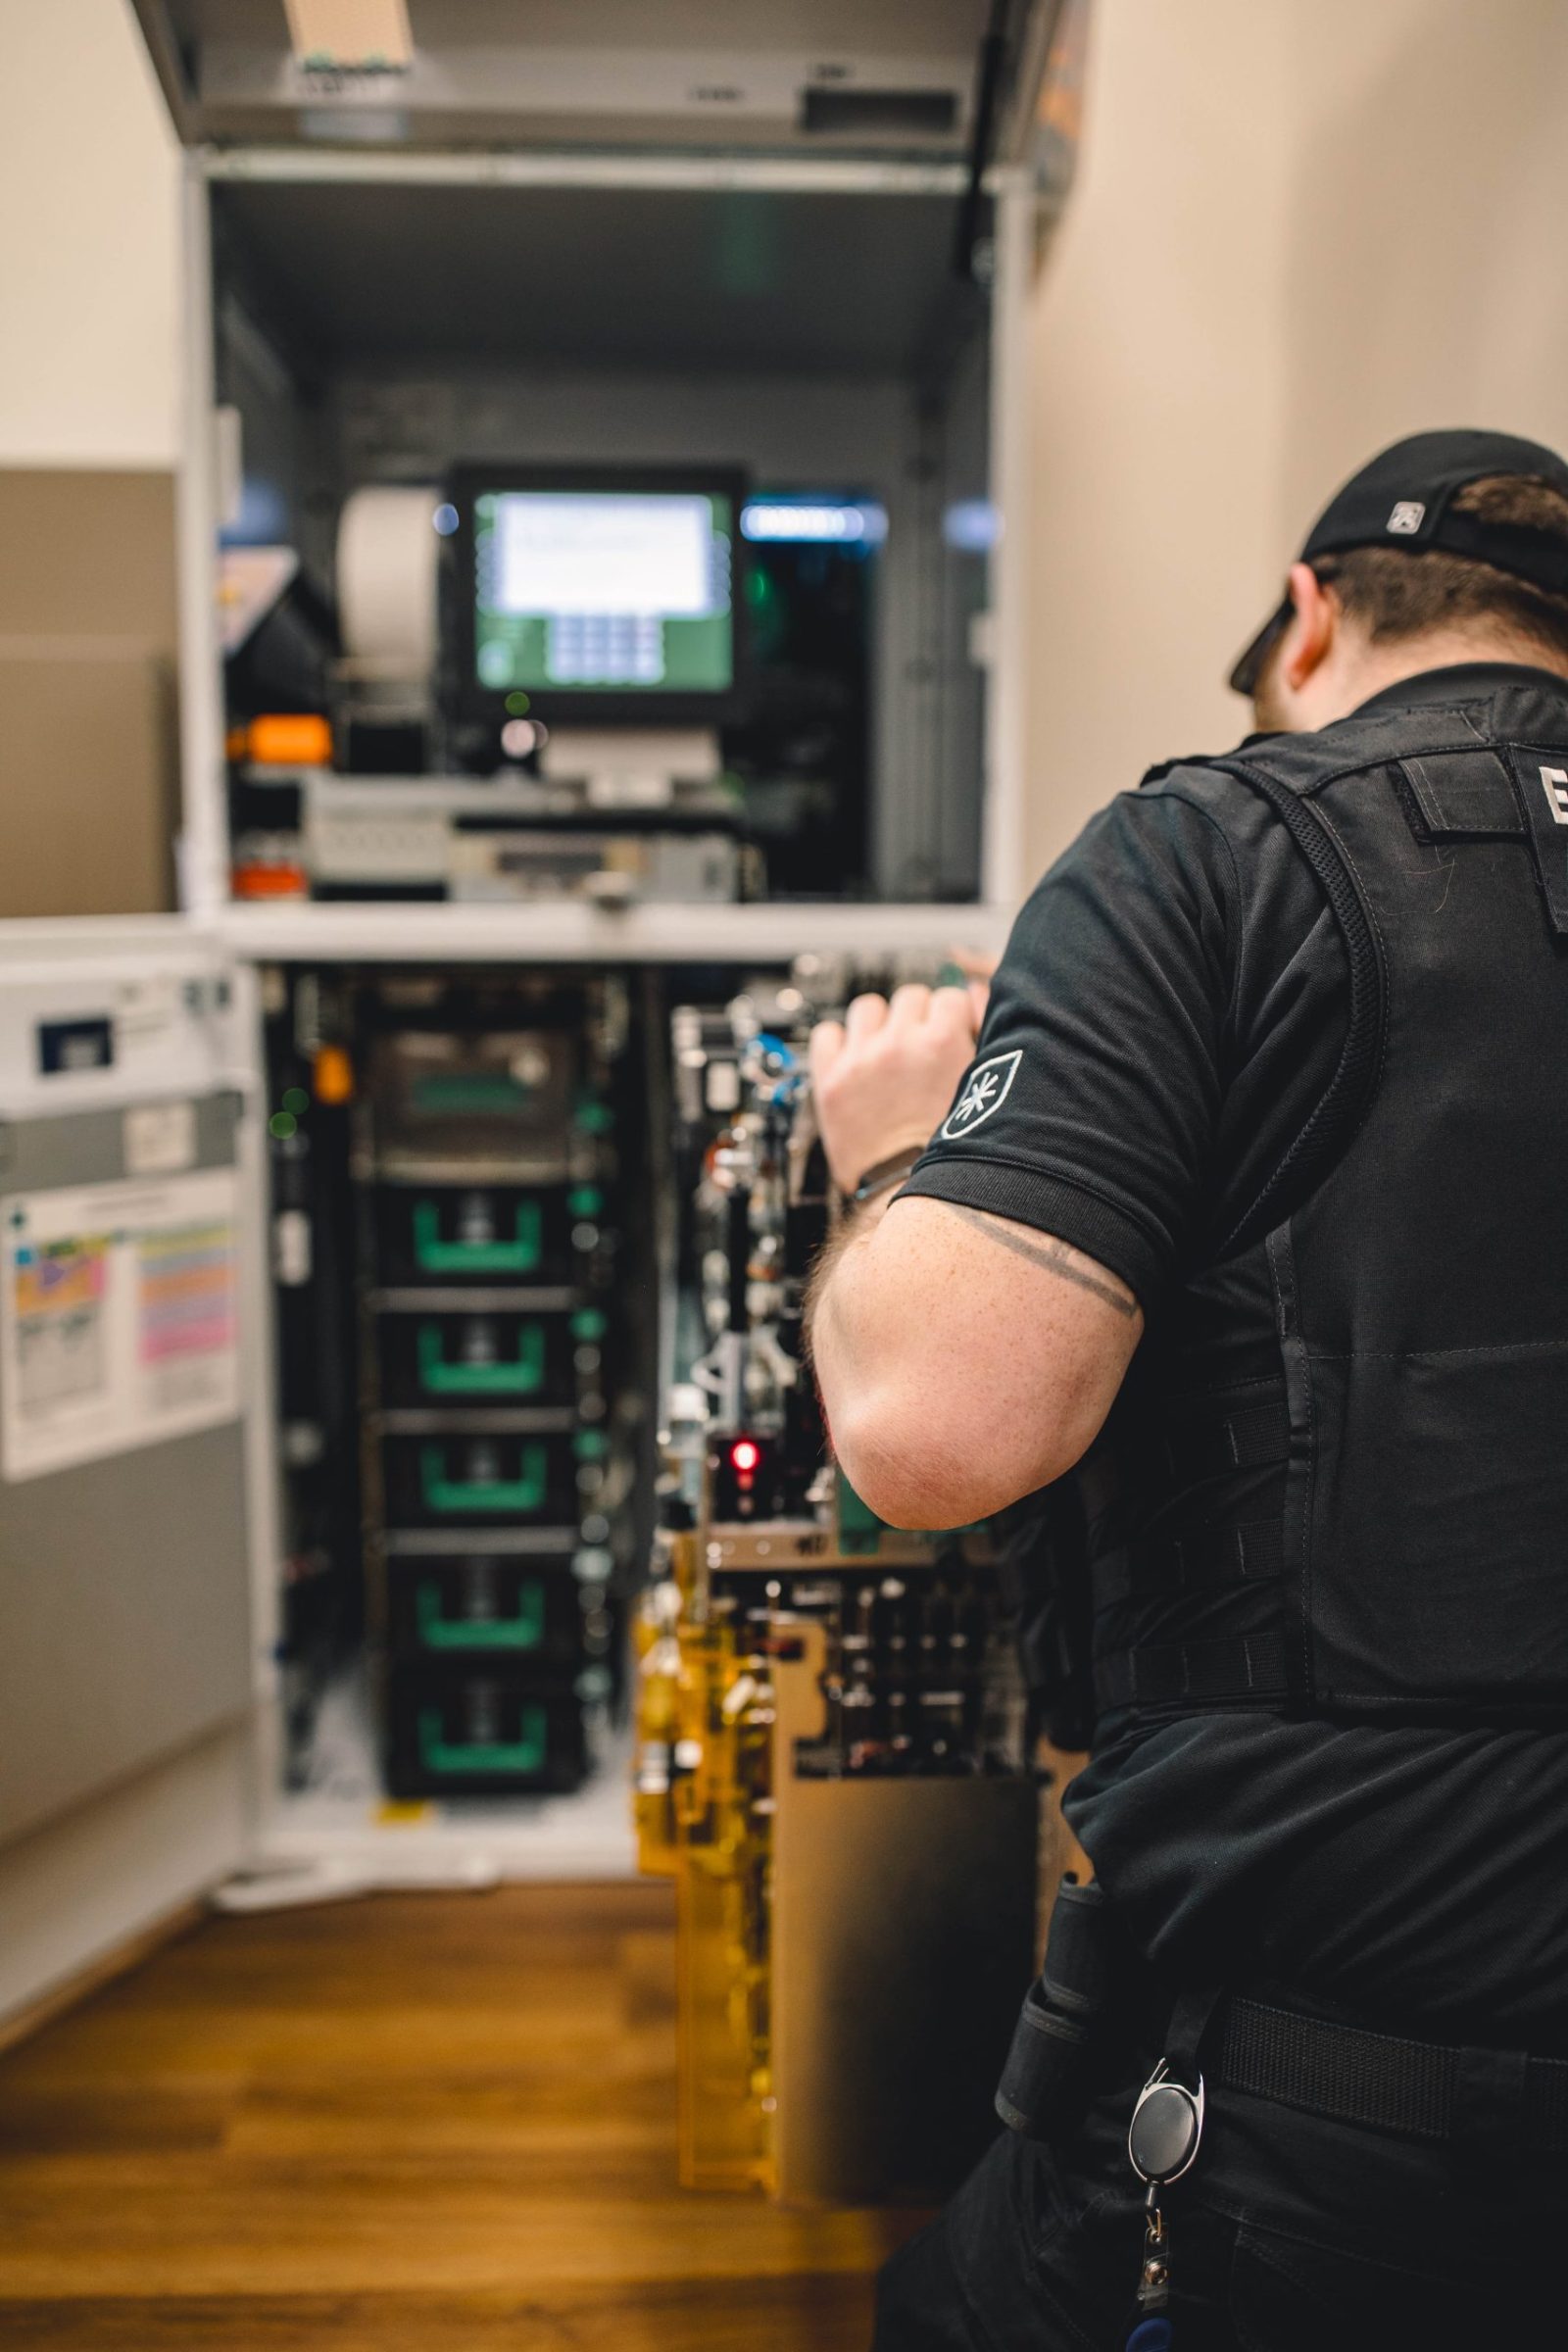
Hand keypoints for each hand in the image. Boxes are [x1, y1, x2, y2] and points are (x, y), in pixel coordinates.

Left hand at [808, 984, 981, 1193]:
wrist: (905, 1188)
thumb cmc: (947, 1148)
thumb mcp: (977, 1087)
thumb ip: (978, 1034)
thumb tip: (971, 995)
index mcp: (942, 1042)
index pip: (949, 997)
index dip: (950, 1018)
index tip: (946, 1034)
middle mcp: (899, 1043)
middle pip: (910, 997)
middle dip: (916, 1018)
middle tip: (916, 1046)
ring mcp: (861, 1058)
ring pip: (868, 1007)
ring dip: (878, 1024)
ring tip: (883, 1051)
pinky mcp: (830, 1078)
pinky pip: (827, 1033)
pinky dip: (838, 1043)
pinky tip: (852, 1060)